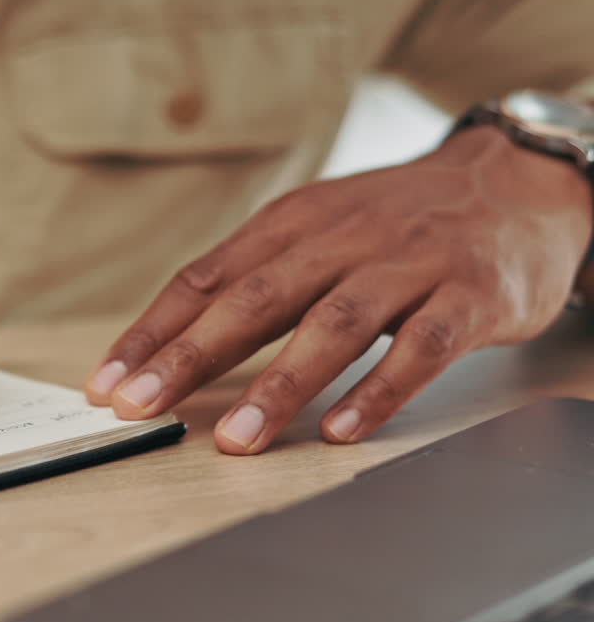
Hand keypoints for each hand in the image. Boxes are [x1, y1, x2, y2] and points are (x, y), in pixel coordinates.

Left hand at [85, 127, 592, 453]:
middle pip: (254, 299)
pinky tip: (339, 430)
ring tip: (234, 440)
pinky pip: (420, 348)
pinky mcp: (469, 294)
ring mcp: (407, 263)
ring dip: (278, 386)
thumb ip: (253, 277)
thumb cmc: (394, 220)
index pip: (204, 278)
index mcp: (290, 222)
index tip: (105, 382)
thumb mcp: (315, 228)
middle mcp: (340, 237)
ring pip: (333, 325)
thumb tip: (168, 342)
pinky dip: (378, 390)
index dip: (151, 332)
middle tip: (140, 406)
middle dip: (189, 357)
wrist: (515, 181)